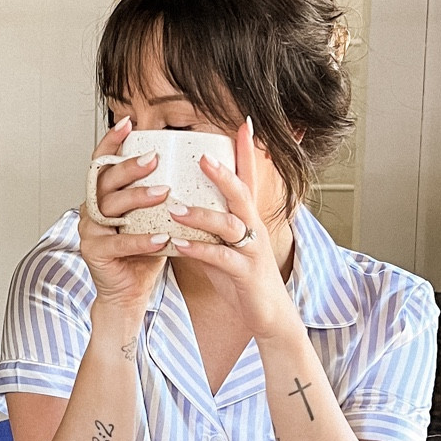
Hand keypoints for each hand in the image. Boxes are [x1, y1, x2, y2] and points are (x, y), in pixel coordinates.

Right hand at [78, 116, 169, 313]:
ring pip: (110, 208)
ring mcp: (90, 230)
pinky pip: (118, 243)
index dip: (112, 142)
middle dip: (130, 167)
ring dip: (137, 198)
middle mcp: (91, 209)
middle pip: (106, 181)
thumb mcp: (154, 217)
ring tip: (163, 193)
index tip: (128, 123)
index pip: (102, 162)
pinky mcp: (94, 253)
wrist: (130, 292)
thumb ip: (163, 193)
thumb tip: (196, 165)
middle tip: (154, 158)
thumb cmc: (145, 252)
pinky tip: (161, 238)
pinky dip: (140, 240)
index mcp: (103, 196)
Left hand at [170, 119, 299, 341]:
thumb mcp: (224, 244)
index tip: (243, 123)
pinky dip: (197, 250)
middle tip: (201, 156)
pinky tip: (177, 245)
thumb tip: (178, 204)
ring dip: (201, 215)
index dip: (247, 151)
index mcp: (248, 218)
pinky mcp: (245, 273)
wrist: (267, 316)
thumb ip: (207, 223)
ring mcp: (252, 250)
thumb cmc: (241, 278)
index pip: (248, 178)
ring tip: (174, 208)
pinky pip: (220, 258)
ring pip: (229, 225)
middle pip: (241, 193)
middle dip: (222, 173)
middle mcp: (254, 229)